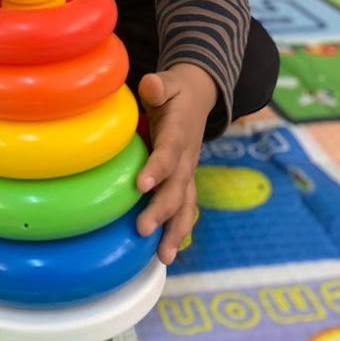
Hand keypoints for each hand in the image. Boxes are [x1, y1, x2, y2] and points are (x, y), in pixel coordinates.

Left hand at [136, 63, 217, 264]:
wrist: (198, 98)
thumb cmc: (175, 92)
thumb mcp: (169, 83)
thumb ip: (160, 86)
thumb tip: (150, 85)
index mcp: (179, 133)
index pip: (169, 152)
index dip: (157, 169)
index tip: (140, 185)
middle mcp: (187, 158)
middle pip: (177, 188)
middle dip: (162, 211)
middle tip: (142, 229)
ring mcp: (188, 173)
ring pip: (184, 205)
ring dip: (175, 231)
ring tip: (164, 257)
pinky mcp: (184, 182)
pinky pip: (183, 209)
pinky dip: (177, 231)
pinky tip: (164, 254)